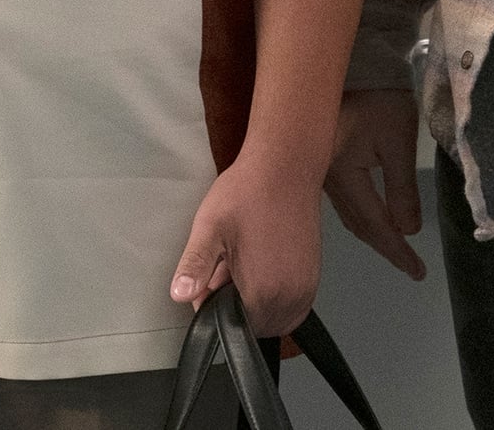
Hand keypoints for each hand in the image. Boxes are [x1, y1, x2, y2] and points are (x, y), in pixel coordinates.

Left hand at [171, 152, 323, 336]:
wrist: (286, 166)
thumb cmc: (248, 192)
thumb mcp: (209, 228)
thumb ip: (195, 267)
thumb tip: (180, 295)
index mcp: (264, 291)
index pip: (231, 326)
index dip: (213, 305)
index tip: (209, 277)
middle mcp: (291, 297)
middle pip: (253, 324)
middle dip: (234, 303)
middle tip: (226, 265)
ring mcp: (306, 288)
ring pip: (272, 315)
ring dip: (255, 298)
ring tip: (244, 261)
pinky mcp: (313, 277)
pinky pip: (289, 303)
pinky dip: (273, 291)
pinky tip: (261, 260)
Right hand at [321, 89, 426, 279]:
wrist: (353, 62)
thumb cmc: (378, 97)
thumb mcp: (397, 141)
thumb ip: (402, 188)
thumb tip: (408, 230)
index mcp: (342, 175)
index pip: (373, 223)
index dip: (396, 250)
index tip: (417, 271)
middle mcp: (324, 179)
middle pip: (357, 224)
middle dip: (385, 246)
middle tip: (410, 266)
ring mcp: (318, 171)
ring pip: (347, 214)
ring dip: (372, 232)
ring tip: (396, 248)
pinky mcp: (321, 161)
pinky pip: (342, 200)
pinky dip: (361, 215)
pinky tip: (372, 218)